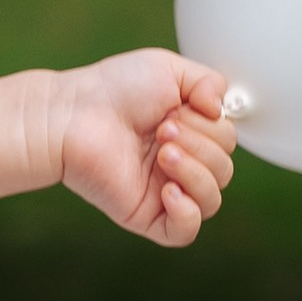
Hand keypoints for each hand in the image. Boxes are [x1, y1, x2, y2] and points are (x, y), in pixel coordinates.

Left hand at [54, 50, 235, 247]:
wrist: (74, 115)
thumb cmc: (112, 90)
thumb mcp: (170, 69)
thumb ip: (209, 82)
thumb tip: (223, 108)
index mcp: (189, 132)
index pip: (228, 142)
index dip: (212, 127)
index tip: (178, 109)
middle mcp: (179, 163)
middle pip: (224, 170)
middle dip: (200, 144)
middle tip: (162, 129)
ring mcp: (164, 191)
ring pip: (211, 199)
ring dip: (195, 171)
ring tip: (162, 152)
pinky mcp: (146, 214)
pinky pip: (185, 231)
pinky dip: (187, 211)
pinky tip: (168, 188)